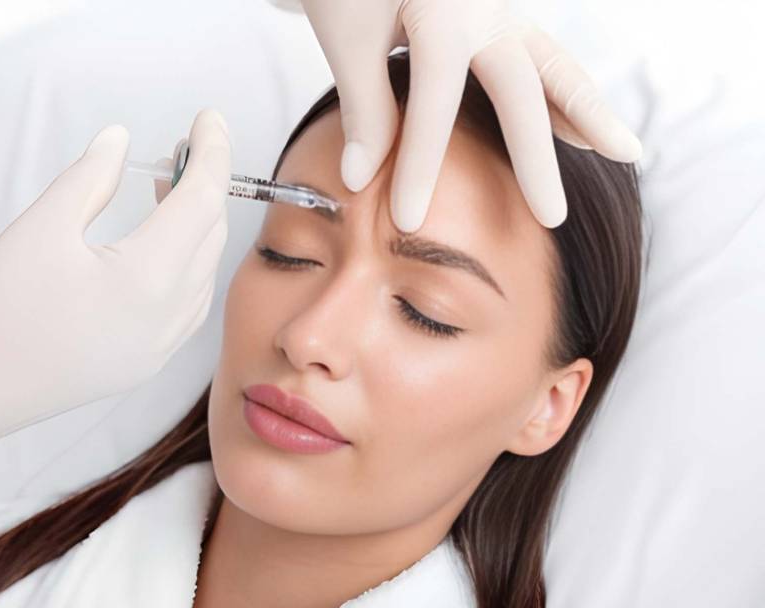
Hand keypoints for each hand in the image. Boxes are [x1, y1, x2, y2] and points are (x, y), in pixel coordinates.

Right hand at [0, 108, 230, 425]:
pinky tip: (160, 244)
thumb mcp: (42, 226)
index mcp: (149, 280)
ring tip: (165, 188)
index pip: (204, 200)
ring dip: (197, 225)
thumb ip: (92, 177)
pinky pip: (189, 305)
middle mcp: (169, 319)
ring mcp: (161, 349)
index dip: (212, 152)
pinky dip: (187, 265)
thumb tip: (122, 140)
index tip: (208, 116)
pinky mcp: (145, 363)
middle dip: (204, 184)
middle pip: (211, 235)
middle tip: (179, 148)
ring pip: (204, 271)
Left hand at [299, 0, 642, 231]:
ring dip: (587, 112)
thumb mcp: (345, 35)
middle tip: (552, 217)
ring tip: (627, 153)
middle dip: (536, 157)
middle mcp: (484, 4)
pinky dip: (563, 95)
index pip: (436, 101)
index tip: (405, 221)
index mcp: (443, 7)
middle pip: (521, 87)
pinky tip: (580, 133)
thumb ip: (362, 106)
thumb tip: (360, 180)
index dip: (420, 165)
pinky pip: (540, 57)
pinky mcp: (497, 13)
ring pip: (553, 64)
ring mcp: (498, 6)